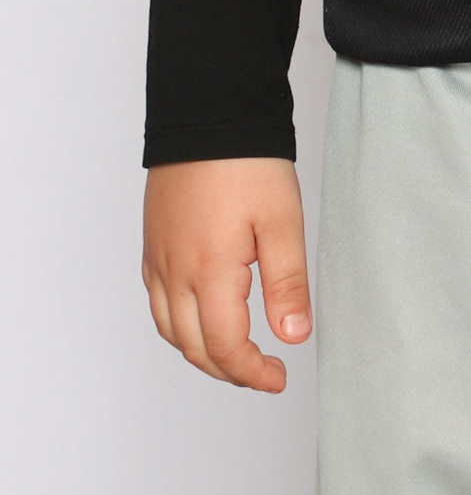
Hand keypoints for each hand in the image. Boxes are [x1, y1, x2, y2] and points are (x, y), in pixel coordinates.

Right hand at [142, 158, 311, 392]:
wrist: (207, 116)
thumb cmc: (248, 164)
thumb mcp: (283, 222)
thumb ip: (287, 284)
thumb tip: (293, 337)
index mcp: (208, 272)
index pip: (224, 346)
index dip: (251, 372)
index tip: (279, 378)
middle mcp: (174, 272)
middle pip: (192, 347)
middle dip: (228, 370)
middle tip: (263, 373)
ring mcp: (158, 259)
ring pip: (170, 329)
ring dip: (201, 352)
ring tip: (238, 354)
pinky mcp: (153, 244)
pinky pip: (159, 302)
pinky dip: (180, 325)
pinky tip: (204, 317)